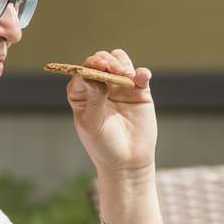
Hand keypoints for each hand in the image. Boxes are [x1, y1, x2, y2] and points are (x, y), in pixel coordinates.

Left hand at [66, 49, 156, 176]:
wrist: (127, 162)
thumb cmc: (104, 145)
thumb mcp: (92, 124)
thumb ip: (93, 99)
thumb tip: (92, 75)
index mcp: (82, 93)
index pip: (84, 71)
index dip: (90, 65)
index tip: (99, 67)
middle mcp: (100, 86)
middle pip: (102, 61)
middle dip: (108, 62)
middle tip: (115, 71)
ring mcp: (120, 87)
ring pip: (120, 61)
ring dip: (122, 63)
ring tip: (127, 76)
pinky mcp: (139, 92)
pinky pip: (141, 75)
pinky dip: (142, 73)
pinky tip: (142, 78)